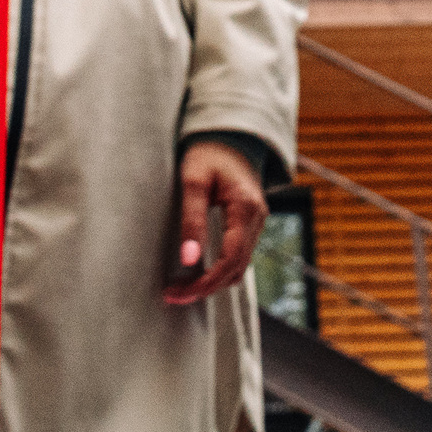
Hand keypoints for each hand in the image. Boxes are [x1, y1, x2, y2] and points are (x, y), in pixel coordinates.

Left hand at [165, 139, 268, 306]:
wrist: (228, 136)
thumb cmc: (207, 153)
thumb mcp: (193, 181)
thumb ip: (193, 218)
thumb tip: (189, 260)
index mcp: (246, 208)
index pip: (231, 258)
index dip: (207, 282)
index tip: (181, 292)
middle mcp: (257, 219)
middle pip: (237, 269)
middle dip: (206, 287)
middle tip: (173, 295)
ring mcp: (257, 222)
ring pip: (240, 266)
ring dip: (213, 282)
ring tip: (181, 288)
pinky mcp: (250, 224)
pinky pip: (238, 256)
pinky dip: (219, 270)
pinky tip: (197, 273)